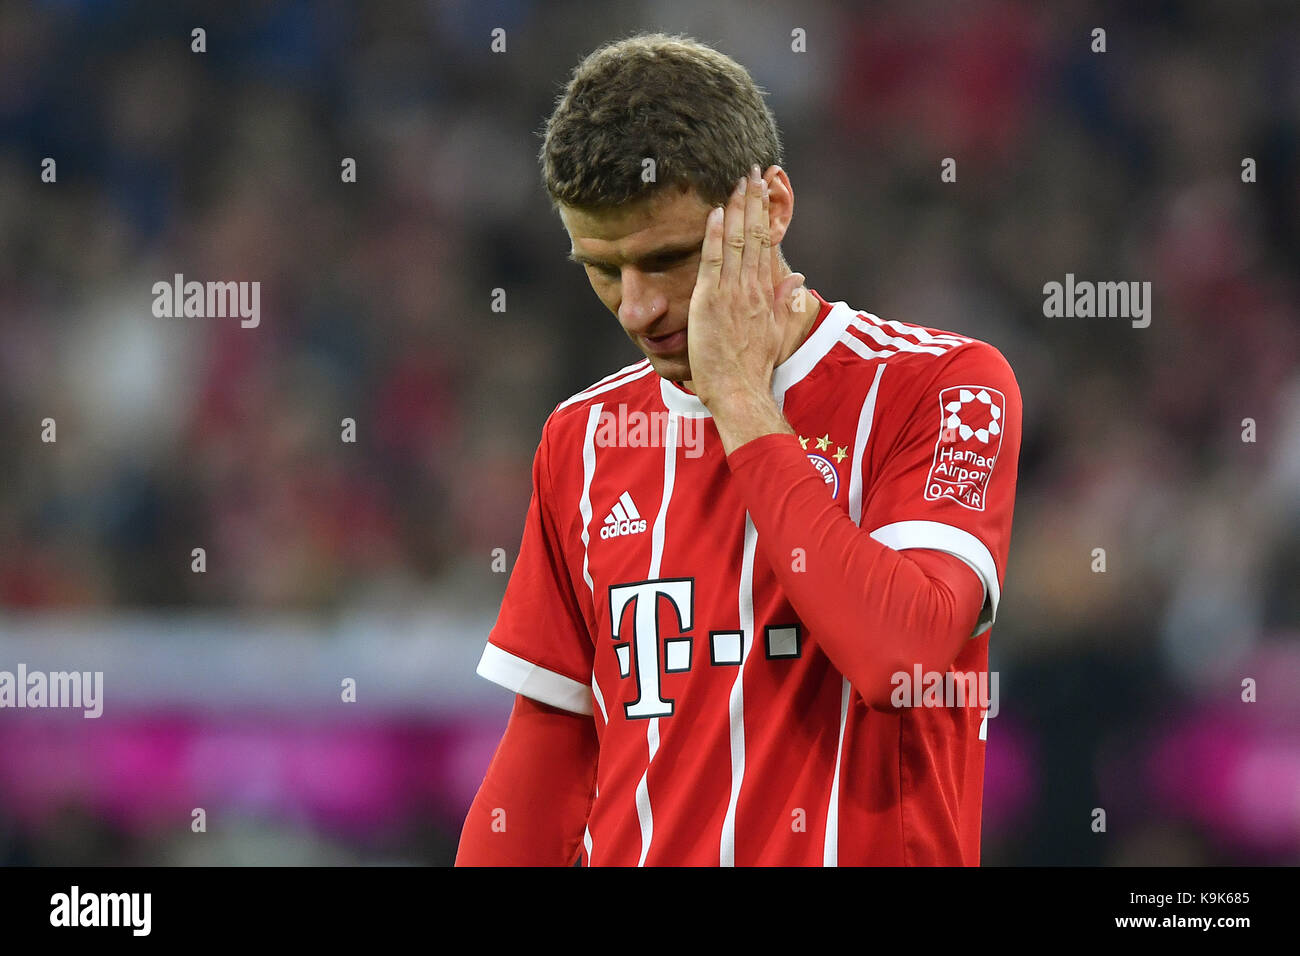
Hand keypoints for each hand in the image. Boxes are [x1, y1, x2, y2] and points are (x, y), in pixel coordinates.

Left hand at [688, 165, 806, 451]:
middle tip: (752, 170)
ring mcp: (732, 292)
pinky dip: (715, 236)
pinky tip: (716, 213)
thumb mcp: (777, 332)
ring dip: (736, 209)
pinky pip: (714, 261)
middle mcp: (752, 287)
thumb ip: (788, 303)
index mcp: (766, 293)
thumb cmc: (754, 366)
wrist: (739, 389)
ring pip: (736, 242)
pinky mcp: (711, 301)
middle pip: (753, 235)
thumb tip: (800, 278)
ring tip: (737, 181)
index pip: (765, 244)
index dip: (764, 214)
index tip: (765, 188)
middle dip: (753, 201)